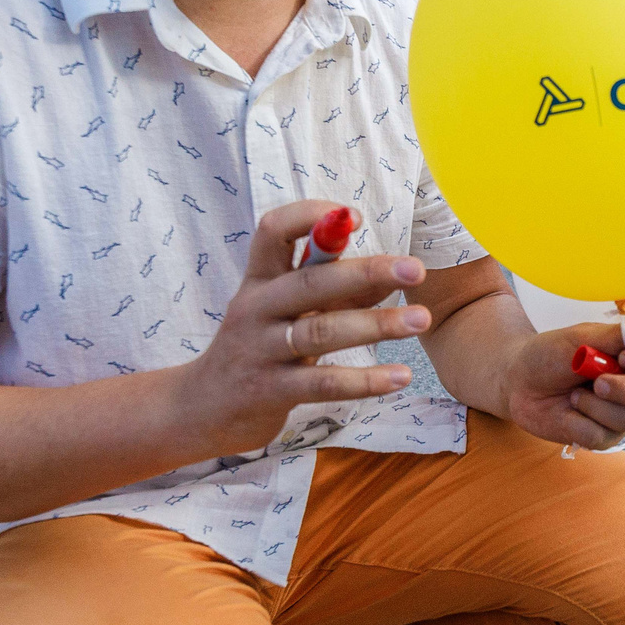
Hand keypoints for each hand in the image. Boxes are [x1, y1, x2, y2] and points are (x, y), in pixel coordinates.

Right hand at [170, 200, 432, 455]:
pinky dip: (364, 380)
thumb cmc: (258, 348)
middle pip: (311, 281)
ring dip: (375, 324)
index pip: (273, 230)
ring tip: (421, 320)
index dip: (311, 216)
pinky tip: (400, 376)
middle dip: (366, 272)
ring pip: (321, 331)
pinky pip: (322, 383)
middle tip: (415, 270)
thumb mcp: (286, 312)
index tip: (356, 217)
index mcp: (258, 279)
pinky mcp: (269, 391)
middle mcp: (256, 308)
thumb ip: (335, 291)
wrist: (203, 409)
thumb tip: (391, 273)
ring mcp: (260, 350)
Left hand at [500, 309, 624, 449]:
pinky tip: (570, 409)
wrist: (517, 381)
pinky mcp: (605, 436)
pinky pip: (605, 436)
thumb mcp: (582, 337)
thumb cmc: (550, 354)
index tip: (623, 355)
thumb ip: (621, 334)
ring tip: (574, 393)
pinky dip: (580, 421)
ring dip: (596, 404)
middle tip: (598, 381)